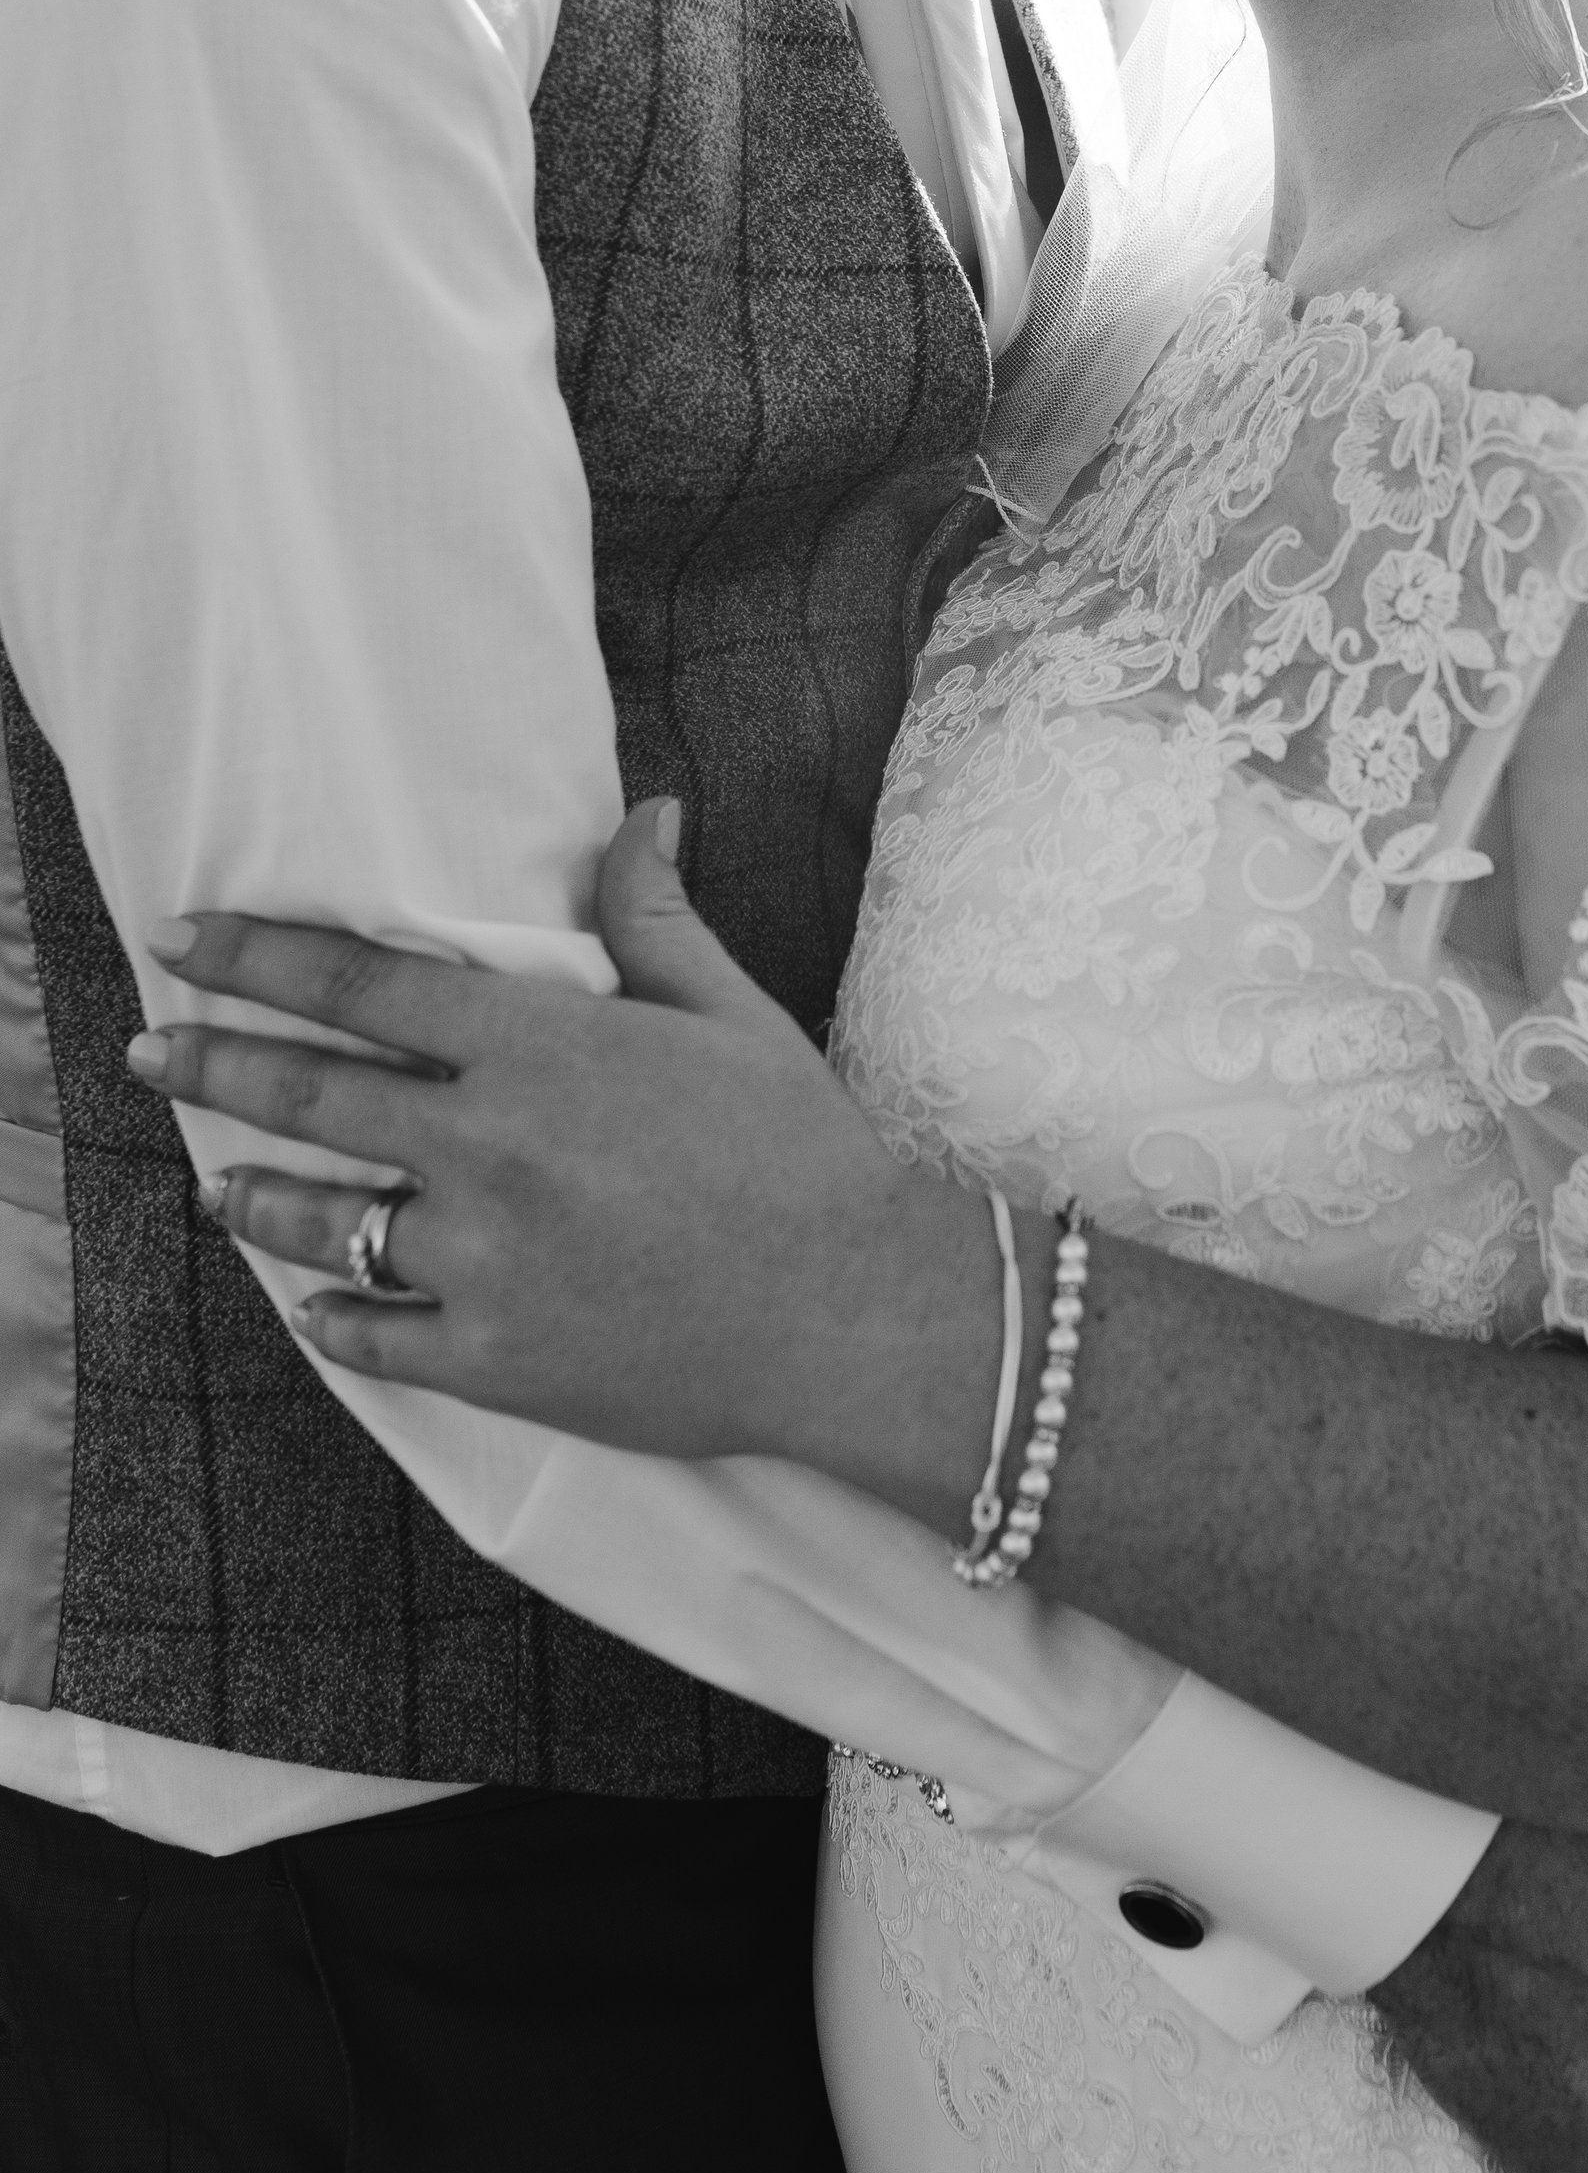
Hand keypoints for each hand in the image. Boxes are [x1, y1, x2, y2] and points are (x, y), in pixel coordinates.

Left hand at [128, 806, 979, 1469]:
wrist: (852, 1310)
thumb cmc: (798, 1149)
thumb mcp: (728, 1014)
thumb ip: (655, 916)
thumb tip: (644, 812)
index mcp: (538, 1048)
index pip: (358, 985)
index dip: (258, 956)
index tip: (187, 941)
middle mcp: (486, 1149)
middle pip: (307, 1095)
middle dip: (211, 1063)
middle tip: (149, 1051)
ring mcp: (479, 1263)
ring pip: (319, 1223)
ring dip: (253, 1197)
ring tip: (218, 1185)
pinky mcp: (492, 1360)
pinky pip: (369, 1337)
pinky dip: (331, 1316)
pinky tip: (314, 1304)